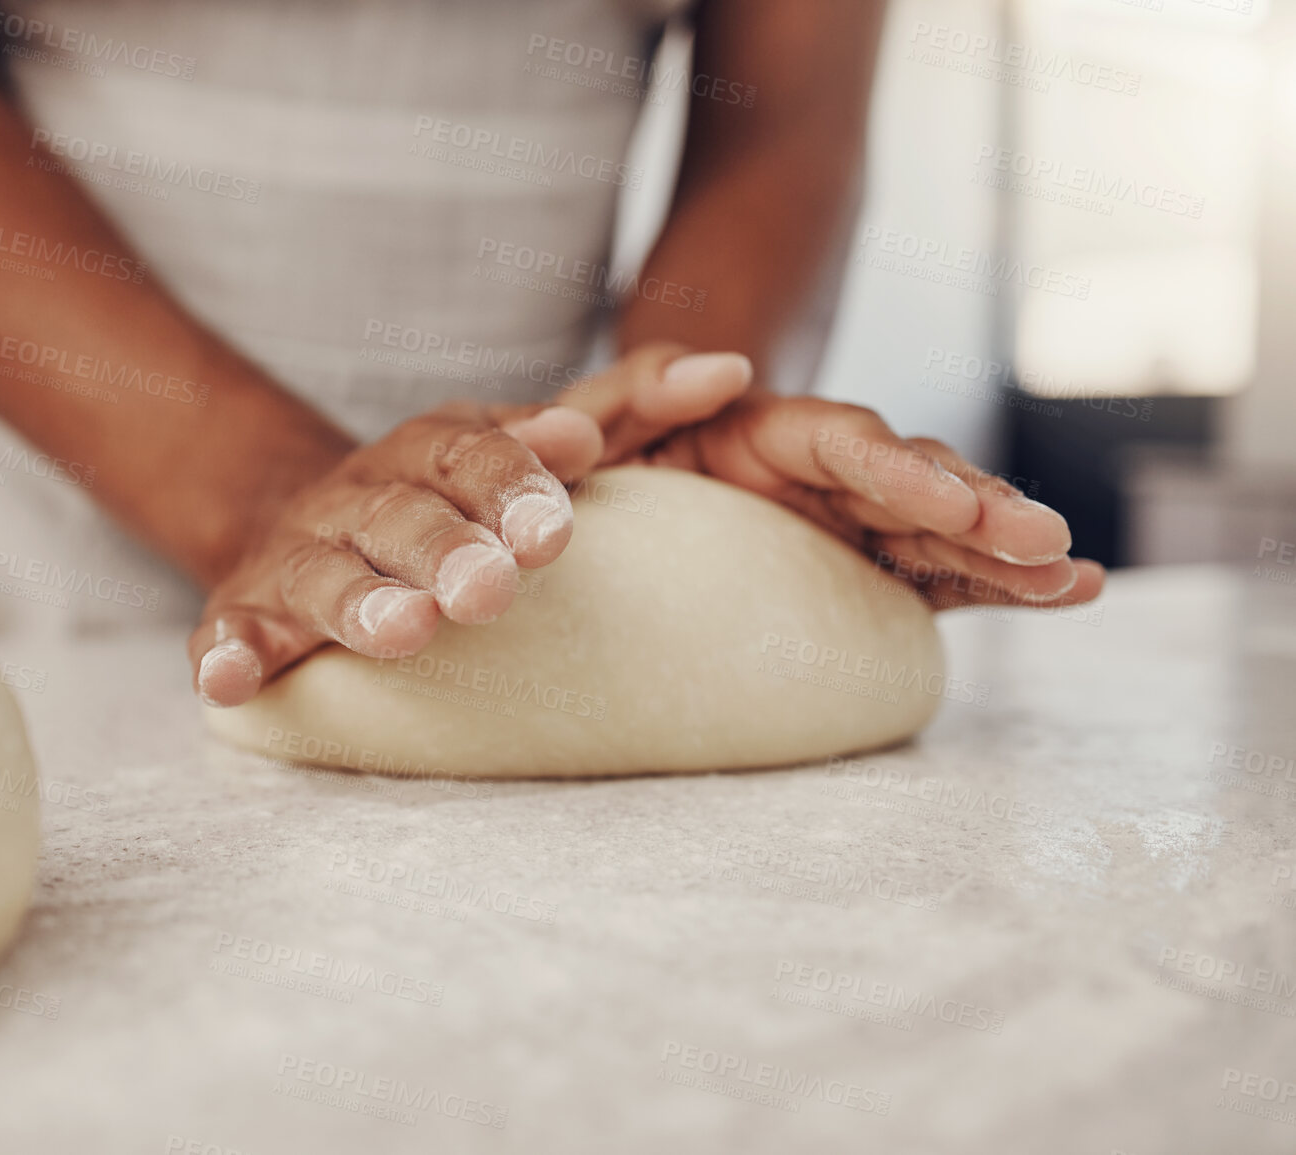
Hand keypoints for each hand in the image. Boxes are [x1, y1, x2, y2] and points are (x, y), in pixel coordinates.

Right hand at [190, 402, 605, 705]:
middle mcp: (362, 495)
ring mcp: (299, 554)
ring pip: (323, 574)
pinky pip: (229, 633)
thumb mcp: (530, 442)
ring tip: (403, 630)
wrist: (297, 518)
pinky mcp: (244, 613)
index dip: (510, 481)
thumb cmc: (446, 495)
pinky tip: (223, 681)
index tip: (553, 522)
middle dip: (445, 549)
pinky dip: (225, 653)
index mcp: (432, 450)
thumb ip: (626, 409)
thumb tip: (731, 369)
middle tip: (492, 587)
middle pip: (402, 518)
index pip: (474, 454)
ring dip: (358, 601)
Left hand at [558, 343, 1105, 609]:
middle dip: (980, 512)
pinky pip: (936, 581)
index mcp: (762, 432)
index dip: (899, 470)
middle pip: (914, 483)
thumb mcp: (601, 418)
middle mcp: (821, 473)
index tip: (950, 500)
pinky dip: (997, 589)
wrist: (600, 511)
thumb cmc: (596, 459)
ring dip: (1005, 553)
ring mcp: (849, 524)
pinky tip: (1068, 595)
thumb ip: (638, 388)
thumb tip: (725, 369)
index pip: (842, 442)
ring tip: (1072, 576)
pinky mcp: (859, 573)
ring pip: (942, 533)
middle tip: (1042, 541)